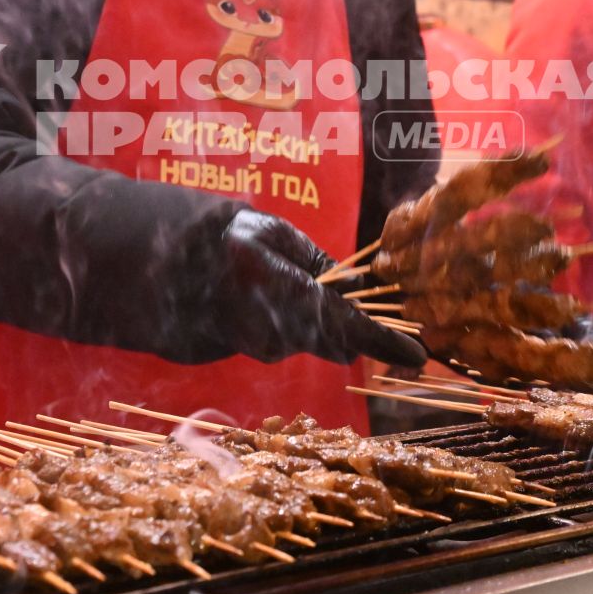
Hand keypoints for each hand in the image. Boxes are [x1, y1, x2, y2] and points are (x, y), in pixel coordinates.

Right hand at [207, 211, 427, 367]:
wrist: (173, 273)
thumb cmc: (233, 241)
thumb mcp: (277, 237)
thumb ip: (320, 265)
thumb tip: (361, 286)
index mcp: (285, 293)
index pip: (347, 326)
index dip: (386, 343)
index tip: (418, 357)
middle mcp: (277, 330)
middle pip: (340, 339)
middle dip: (355, 325)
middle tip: (358, 300)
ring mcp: (267, 348)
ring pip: (320, 339)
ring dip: (323, 320)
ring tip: (296, 286)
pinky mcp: (263, 354)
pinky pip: (299, 340)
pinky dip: (303, 324)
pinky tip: (281, 301)